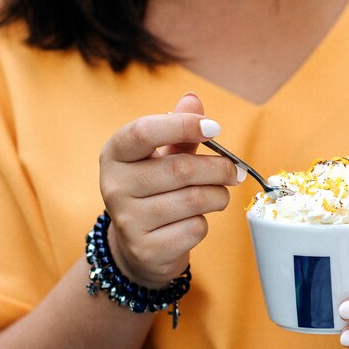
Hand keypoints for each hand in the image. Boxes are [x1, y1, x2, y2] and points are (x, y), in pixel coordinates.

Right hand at [99, 93, 244, 288]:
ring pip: (193, 200)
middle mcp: (113, 186)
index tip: (214, 128)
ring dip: (218, 196)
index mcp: (114, 154)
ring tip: (218, 194)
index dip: (182, 126)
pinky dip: (205, 223)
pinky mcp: (146, 249)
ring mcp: (127, 221)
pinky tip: (194, 221)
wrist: (139, 246)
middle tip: (234, 171)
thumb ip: (177, 129)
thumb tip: (192, 99)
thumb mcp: (160, 156)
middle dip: (218, 168)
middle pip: (180, 169)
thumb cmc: (154, 191)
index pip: (143, 132)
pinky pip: (194, 228)